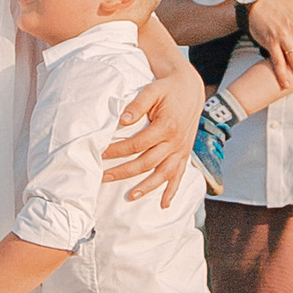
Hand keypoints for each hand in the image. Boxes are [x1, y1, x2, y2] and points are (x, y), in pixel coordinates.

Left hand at [103, 53, 206, 200]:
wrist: (190, 88)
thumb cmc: (168, 88)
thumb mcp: (152, 90)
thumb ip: (137, 105)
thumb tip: (122, 120)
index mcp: (167, 126)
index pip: (137, 144)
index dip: (118, 151)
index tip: (101, 154)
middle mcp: (176, 142)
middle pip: (147, 163)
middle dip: (124, 172)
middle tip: (104, 177)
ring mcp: (182, 150)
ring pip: (163, 174)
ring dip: (146, 187)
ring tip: (130, 197)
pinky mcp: (185, 154)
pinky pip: (179, 175)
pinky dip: (172, 191)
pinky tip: (163, 204)